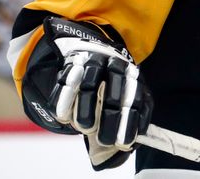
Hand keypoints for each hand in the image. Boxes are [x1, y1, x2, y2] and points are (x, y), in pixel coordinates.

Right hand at [22, 18, 152, 169]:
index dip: (129, 123)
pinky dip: (64, 102)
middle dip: (109, 120)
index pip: (135, 99)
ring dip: (86, 111)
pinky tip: (65, 118)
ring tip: (85, 129)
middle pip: (113, 94)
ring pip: (89, 87)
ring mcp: (93, 60)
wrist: (94, 50)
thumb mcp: (128, 98)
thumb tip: (124, 149)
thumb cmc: (113, 85)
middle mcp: (115, 64)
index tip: (123, 143)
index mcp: (133, 74)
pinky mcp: (71, 63)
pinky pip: (65, 83)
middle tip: (104, 141)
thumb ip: (130, 120)